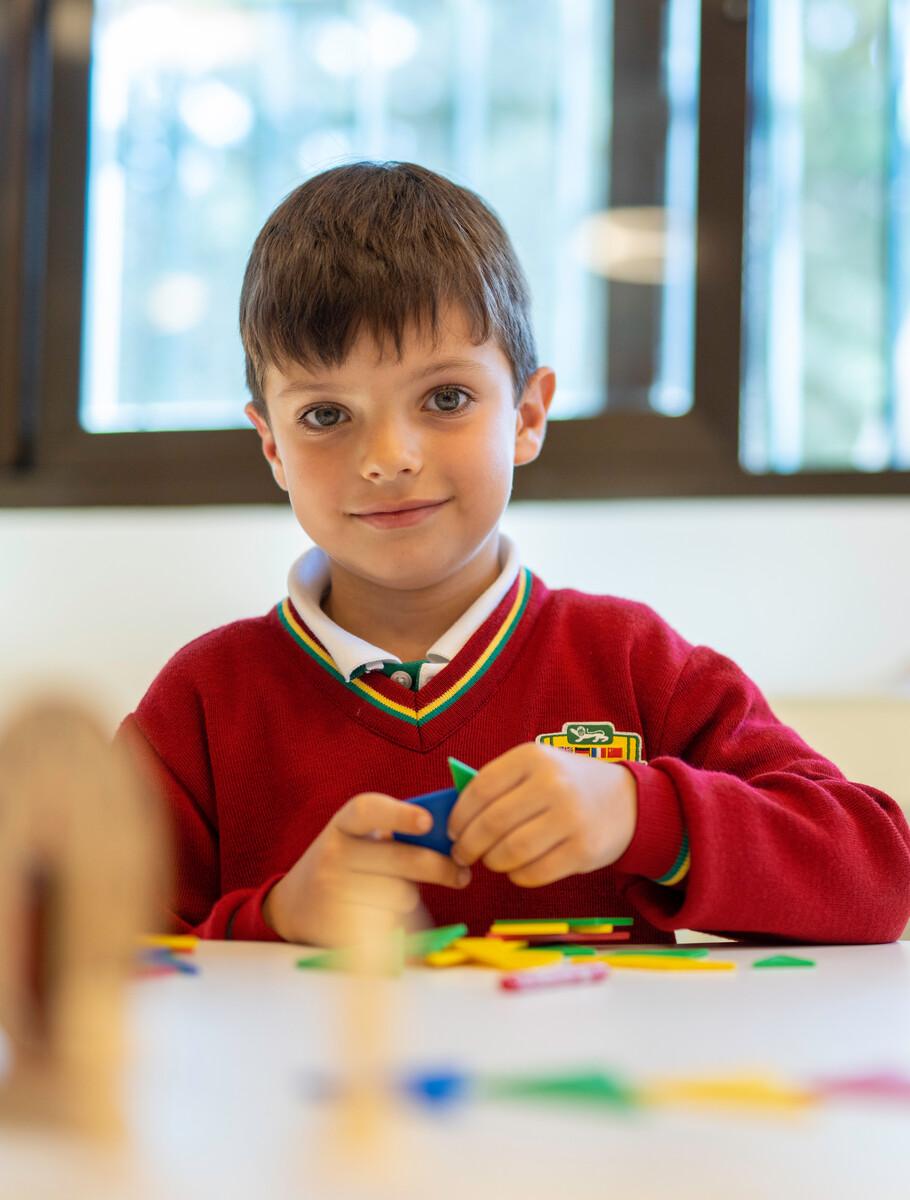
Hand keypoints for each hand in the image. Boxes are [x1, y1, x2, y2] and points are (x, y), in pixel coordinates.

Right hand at [262, 792, 470, 945]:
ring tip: (398, 894)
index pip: (368, 810)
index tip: (428, 822)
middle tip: (462, 874)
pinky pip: (386, 923)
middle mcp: (334, 851)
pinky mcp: (336, 923)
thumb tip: (451, 839)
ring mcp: (332, 889)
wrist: (295, 903)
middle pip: (398, 858)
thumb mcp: (361, 839)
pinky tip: (388, 916)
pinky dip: (398, 921)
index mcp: (344, 823)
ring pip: (398, 894)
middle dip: (438, 867)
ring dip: (411, 897)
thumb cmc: (347, 863)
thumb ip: (397, 834)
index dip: (399, 814)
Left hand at [447, 743, 637, 886]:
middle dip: (469, 846)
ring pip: (510, 852)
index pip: (480, 789)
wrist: (627, 800)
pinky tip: (517, 869)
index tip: (452, 832)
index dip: (459, 815)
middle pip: (492, 824)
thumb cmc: (567, 784)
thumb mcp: (537, 767)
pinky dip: (517, 876)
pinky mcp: (583, 850)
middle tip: (463, 855)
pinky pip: (534, 873)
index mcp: (533, 757)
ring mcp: (570, 818)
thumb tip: (453, 818)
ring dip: (492, 862)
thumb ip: (499, 784)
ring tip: (491, 861)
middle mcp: (552, 784)